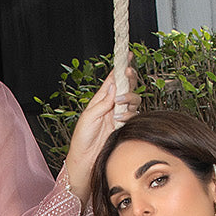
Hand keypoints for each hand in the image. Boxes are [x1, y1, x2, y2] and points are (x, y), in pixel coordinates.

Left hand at [63, 63, 139, 202]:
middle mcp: (112, 105)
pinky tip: (120, 118)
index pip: (113, 79)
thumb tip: (114, 85)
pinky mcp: (125, 126)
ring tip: (119, 106)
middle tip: (128, 73)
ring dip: (128, 98)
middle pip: (127, 86)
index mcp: (101, 99)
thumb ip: (103, 102)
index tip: (128, 55)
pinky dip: (128, 114)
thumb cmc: (82, 139)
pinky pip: (133, 115)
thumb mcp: (89, 117)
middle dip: (129, 78)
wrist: (86, 160)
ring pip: (133, 99)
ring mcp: (120, 116)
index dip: (120, 67)